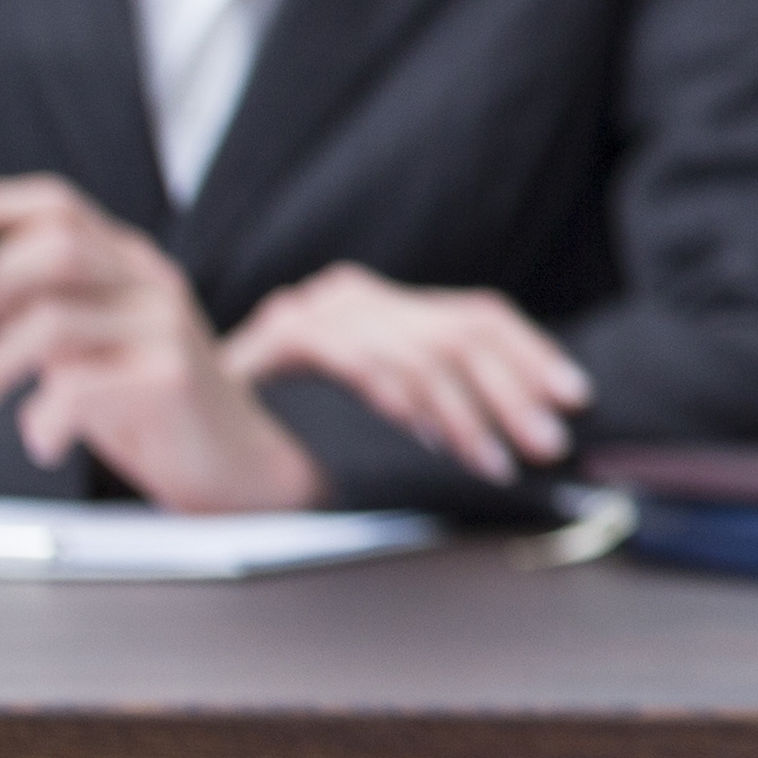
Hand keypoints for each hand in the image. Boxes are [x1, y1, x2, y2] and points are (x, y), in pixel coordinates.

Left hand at [0, 180, 313, 511]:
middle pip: (56, 246)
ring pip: (54, 319)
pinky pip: (79, 387)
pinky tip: (46, 443)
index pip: (56, 206)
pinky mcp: (173, 379)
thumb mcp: (89, 345)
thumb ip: (41, 311)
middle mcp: (151, 281)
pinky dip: (43, 421)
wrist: (236, 462)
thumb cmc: (146, 407)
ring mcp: (166, 327)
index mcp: (128, 264)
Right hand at [216, 262, 593, 484]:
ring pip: (419, 355)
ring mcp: (320, 312)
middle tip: (549, 442)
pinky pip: (361, 363)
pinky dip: (401, 398)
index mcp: (386, 305)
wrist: (179, 407)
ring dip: (465, 415)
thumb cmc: (283, 413)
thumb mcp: (367, 393)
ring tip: (496, 460)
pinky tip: (428, 432)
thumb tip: (524, 429)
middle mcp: (358, 297)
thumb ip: (429, 396)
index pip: (479, 314)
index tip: (578, 396)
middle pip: (460, 335)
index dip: (534, 354)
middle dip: (514, 394)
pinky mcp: (284, 337)